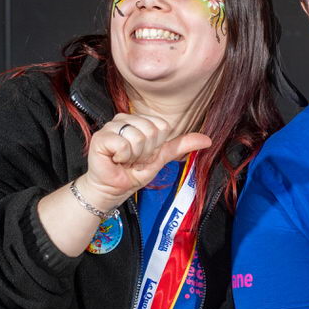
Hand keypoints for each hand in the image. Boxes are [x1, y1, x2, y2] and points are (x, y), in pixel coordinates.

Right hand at [81, 113, 211, 211]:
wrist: (113, 189)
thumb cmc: (133, 172)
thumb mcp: (161, 157)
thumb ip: (181, 145)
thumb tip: (207, 140)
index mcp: (139, 120)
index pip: (161, 126)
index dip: (156, 146)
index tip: (145, 155)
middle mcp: (124, 119)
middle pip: (151, 131)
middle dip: (146, 152)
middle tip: (134, 159)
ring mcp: (111, 126)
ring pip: (138, 137)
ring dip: (134, 156)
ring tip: (124, 160)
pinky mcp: (101, 137)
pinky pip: (123, 144)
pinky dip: (123, 157)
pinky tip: (115, 160)